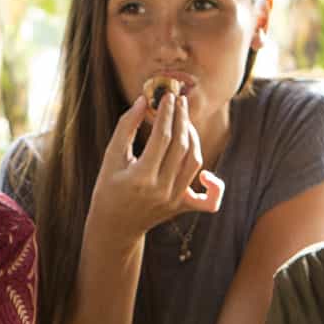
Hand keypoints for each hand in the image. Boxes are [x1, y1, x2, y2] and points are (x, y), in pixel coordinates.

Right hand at [88, 79, 223, 244]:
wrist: (114, 227)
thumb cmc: (108, 189)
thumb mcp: (111, 158)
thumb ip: (125, 127)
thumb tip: (143, 101)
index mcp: (141, 177)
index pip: (162, 137)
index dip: (167, 113)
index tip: (168, 96)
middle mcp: (161, 189)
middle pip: (181, 146)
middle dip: (181, 119)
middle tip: (179, 101)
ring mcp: (173, 200)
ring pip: (194, 162)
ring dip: (192, 138)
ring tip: (184, 121)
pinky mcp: (181, 208)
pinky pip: (208, 201)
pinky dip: (215, 186)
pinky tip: (207, 174)